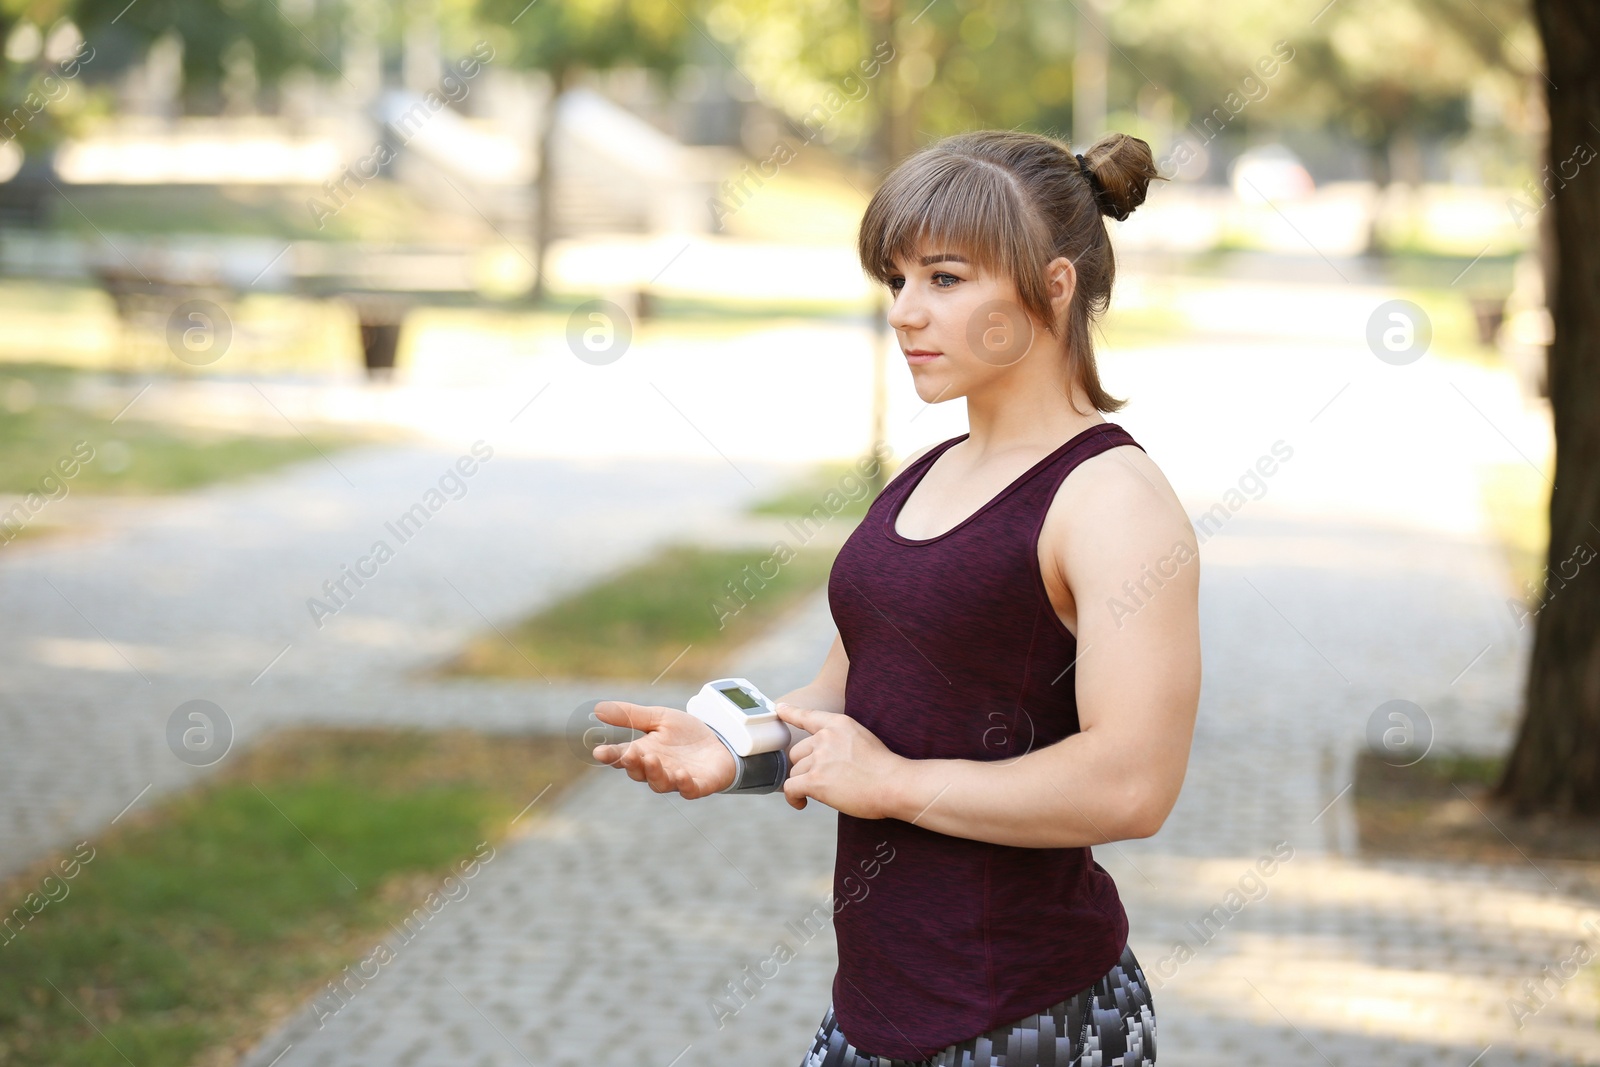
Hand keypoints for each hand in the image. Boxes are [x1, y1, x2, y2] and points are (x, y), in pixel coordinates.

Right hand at [590, 701, 736, 797]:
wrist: (720, 741)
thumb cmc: (685, 734)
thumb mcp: (659, 717)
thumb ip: (631, 715)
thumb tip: (597, 708)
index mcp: (644, 753)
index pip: (622, 756)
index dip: (610, 756)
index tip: (599, 752)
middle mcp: (657, 769)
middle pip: (639, 772)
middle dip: (633, 764)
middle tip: (629, 754)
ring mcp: (677, 779)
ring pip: (660, 783)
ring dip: (655, 773)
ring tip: (652, 759)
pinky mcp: (698, 785)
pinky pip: (689, 790)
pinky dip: (684, 784)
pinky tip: (681, 774)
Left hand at [775, 703, 906, 817]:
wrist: (894, 784)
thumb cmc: (884, 769)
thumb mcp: (862, 739)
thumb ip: (840, 741)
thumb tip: (822, 758)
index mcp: (838, 724)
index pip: (808, 716)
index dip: (791, 713)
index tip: (780, 709)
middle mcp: (825, 737)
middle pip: (797, 752)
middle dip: (806, 767)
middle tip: (823, 780)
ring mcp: (819, 758)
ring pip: (795, 771)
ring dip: (804, 783)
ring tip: (822, 793)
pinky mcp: (815, 780)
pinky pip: (790, 787)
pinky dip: (793, 797)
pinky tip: (802, 803)